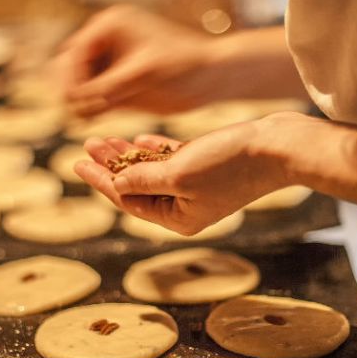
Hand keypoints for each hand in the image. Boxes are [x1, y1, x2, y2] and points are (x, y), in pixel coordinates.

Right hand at [55, 4, 219, 116]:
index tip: (74, 100)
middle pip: (68, 65)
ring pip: (77, 83)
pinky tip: (90, 120)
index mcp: (110, 25)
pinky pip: (91, 98)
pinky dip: (88, 109)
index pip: (75, 51)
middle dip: (69, 88)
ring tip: (84, 118)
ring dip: (76, 101)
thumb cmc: (184, 67)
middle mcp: (105, 41)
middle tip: (74, 110)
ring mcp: (108, 63)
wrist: (210, 78)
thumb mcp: (144, 74)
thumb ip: (109, 86)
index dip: (71, 77)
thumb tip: (76, 99)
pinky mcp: (114, 84)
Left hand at [74, 114, 295, 234]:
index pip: (127, 200)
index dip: (100, 181)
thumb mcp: (178, 173)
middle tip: (88, 143)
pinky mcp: (209, 166)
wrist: (279, 146)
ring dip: (129, 154)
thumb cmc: (230, 163)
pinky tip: (139, 138)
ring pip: (153, 171)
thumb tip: (115, 183)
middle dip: (111, 165)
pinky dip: (155, 150)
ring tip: (105, 139)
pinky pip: (173, 160)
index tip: (77, 163)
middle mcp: (187, 207)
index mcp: (178, 219)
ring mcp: (198, 187)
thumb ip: (142, 179)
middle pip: (137, 186)